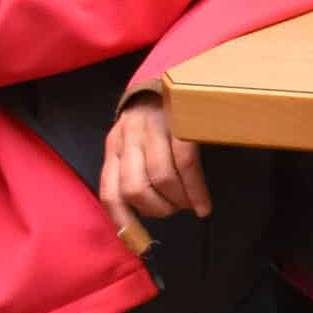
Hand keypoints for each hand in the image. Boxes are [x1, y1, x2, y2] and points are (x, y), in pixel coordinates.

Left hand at [99, 94, 207, 243]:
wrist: (175, 74)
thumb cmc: (156, 115)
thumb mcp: (134, 141)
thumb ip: (132, 169)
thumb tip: (139, 214)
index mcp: (115, 145)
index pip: (109, 192)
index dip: (123, 221)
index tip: (139, 239)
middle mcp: (129, 137)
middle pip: (135, 189)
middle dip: (157, 210)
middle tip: (172, 211)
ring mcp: (155, 128)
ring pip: (161, 178)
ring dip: (177, 201)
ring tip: (188, 205)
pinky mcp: (181, 123)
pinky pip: (186, 164)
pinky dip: (195, 191)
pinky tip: (203, 205)